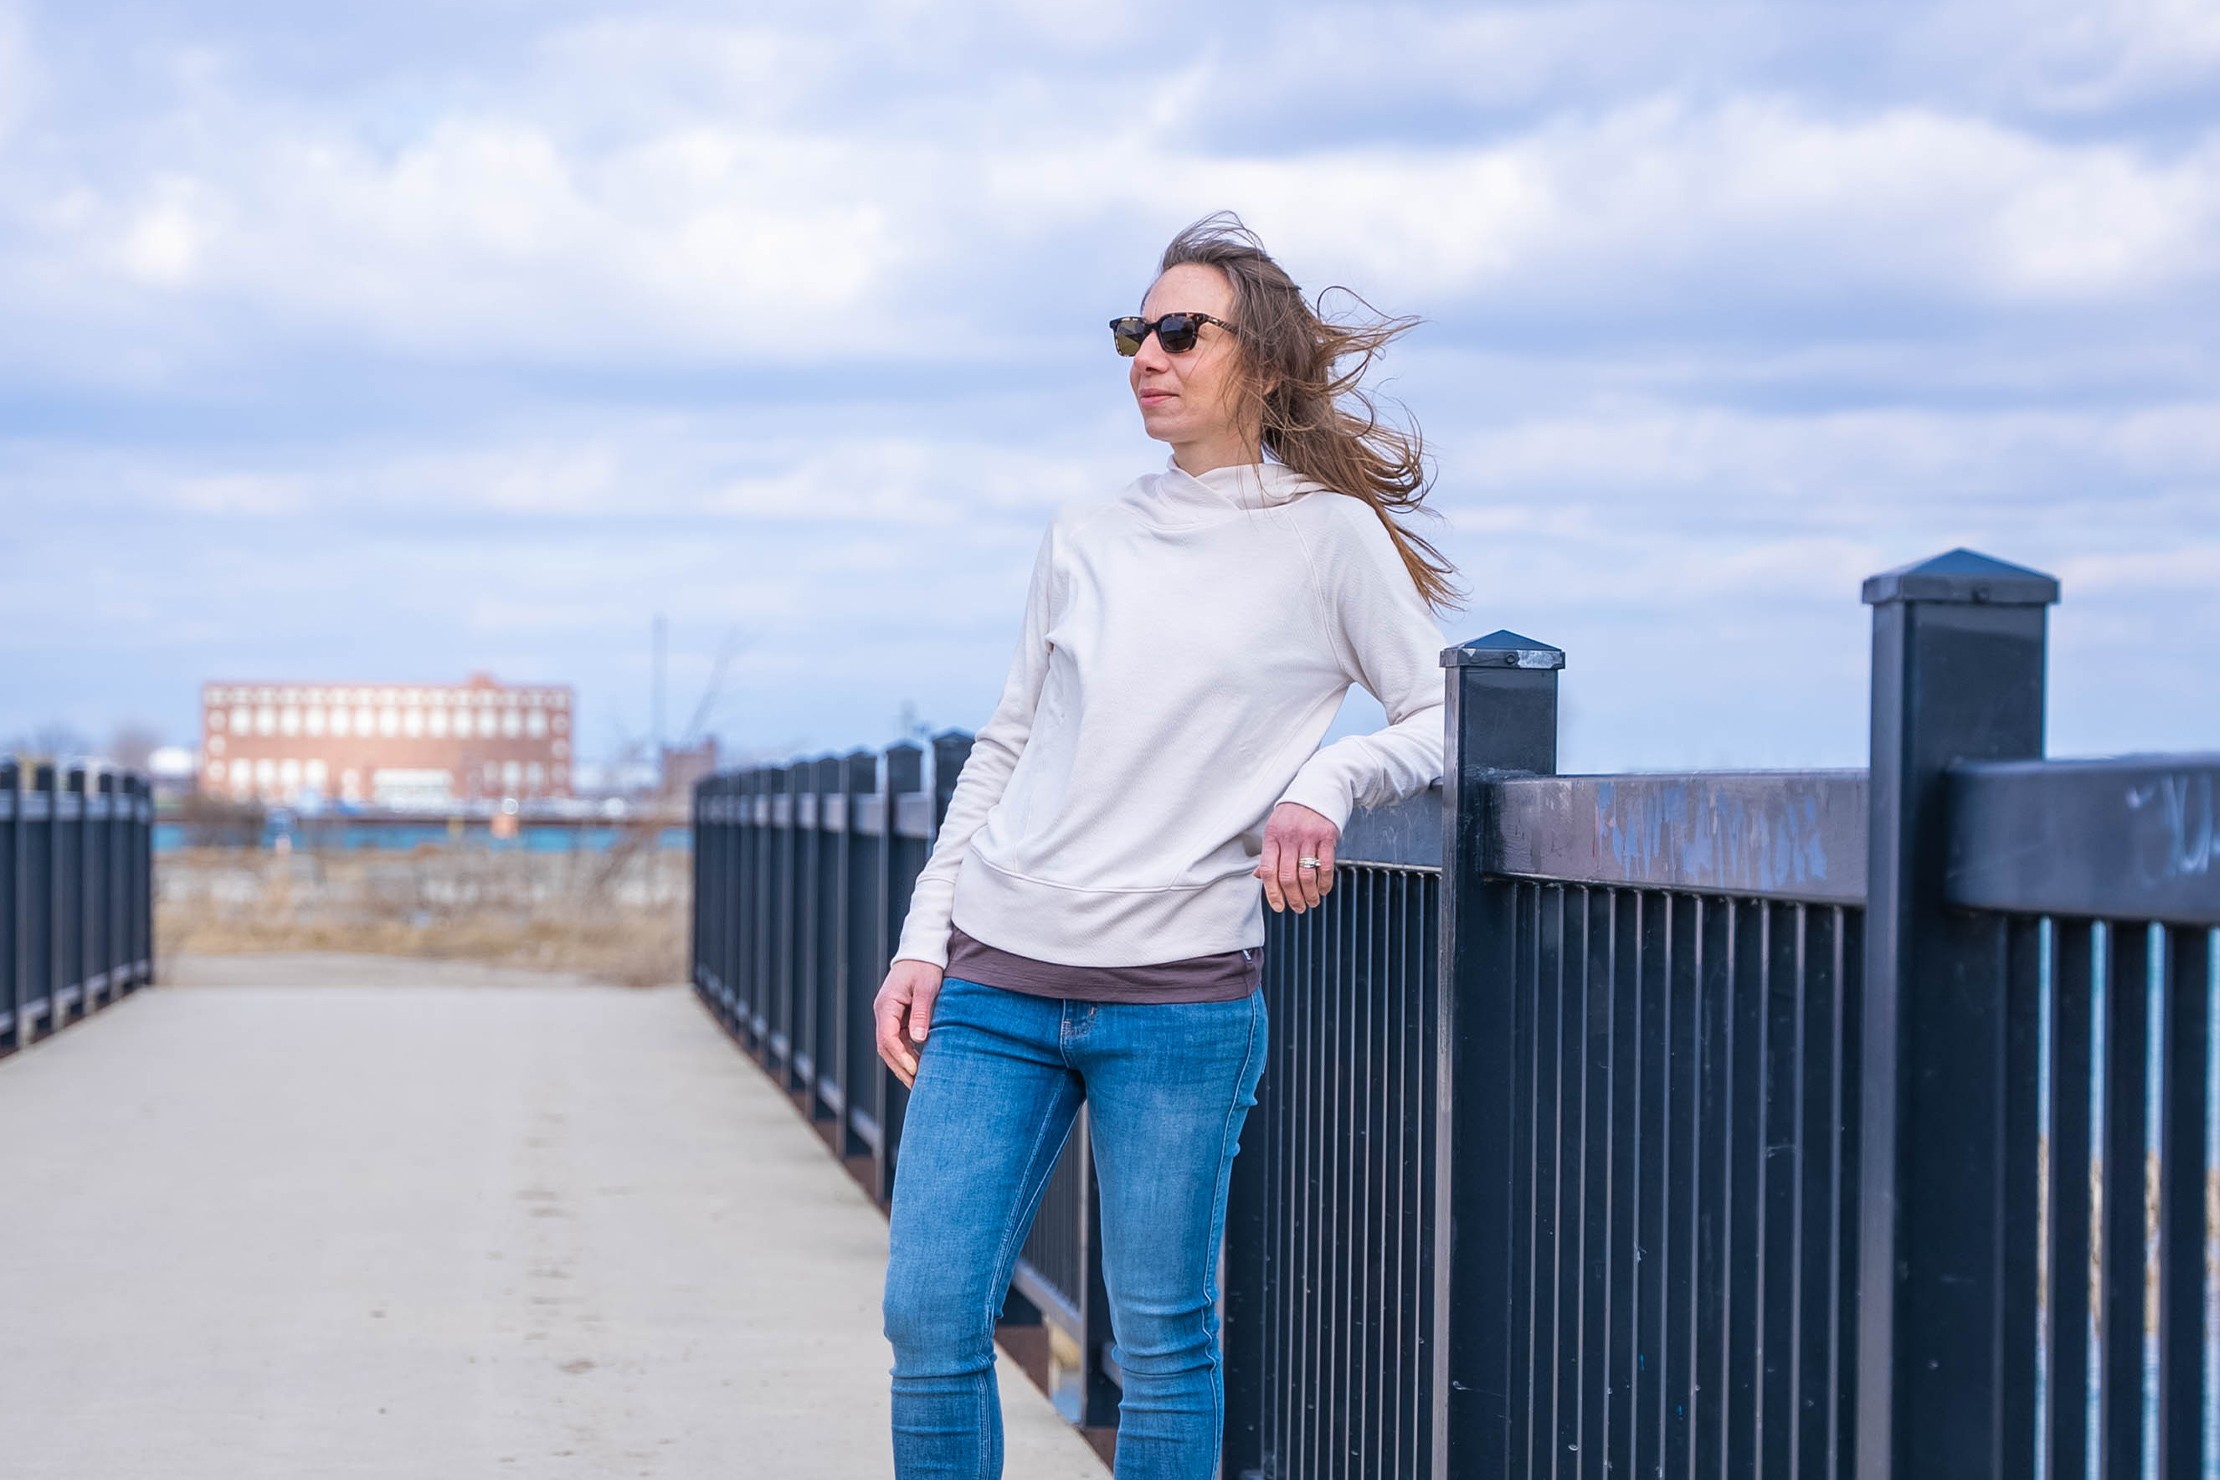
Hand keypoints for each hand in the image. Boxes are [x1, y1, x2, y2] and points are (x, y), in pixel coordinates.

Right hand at [874, 959, 943, 1087]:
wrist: (922, 952)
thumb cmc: (925, 967)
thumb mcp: (927, 987)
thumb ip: (922, 1012)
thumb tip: (919, 1039)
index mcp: (886, 1005)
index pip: (887, 1038)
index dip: (900, 1056)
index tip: (916, 1069)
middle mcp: (883, 1013)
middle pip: (885, 1047)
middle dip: (900, 1067)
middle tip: (917, 1085)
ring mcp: (889, 1016)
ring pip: (890, 1047)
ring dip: (902, 1064)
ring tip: (919, 1081)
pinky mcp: (897, 1018)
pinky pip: (898, 1042)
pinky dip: (906, 1055)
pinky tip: (919, 1066)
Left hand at [1255, 801, 1337, 912]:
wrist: (1318, 788)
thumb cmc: (1293, 814)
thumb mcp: (1275, 828)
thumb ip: (1269, 853)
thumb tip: (1258, 877)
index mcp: (1272, 836)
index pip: (1268, 870)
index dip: (1272, 892)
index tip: (1278, 906)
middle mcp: (1289, 837)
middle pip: (1288, 876)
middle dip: (1293, 898)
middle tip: (1298, 908)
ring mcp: (1308, 836)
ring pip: (1306, 874)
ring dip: (1309, 894)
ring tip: (1311, 903)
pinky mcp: (1327, 836)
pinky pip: (1326, 865)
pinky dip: (1325, 882)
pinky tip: (1323, 890)